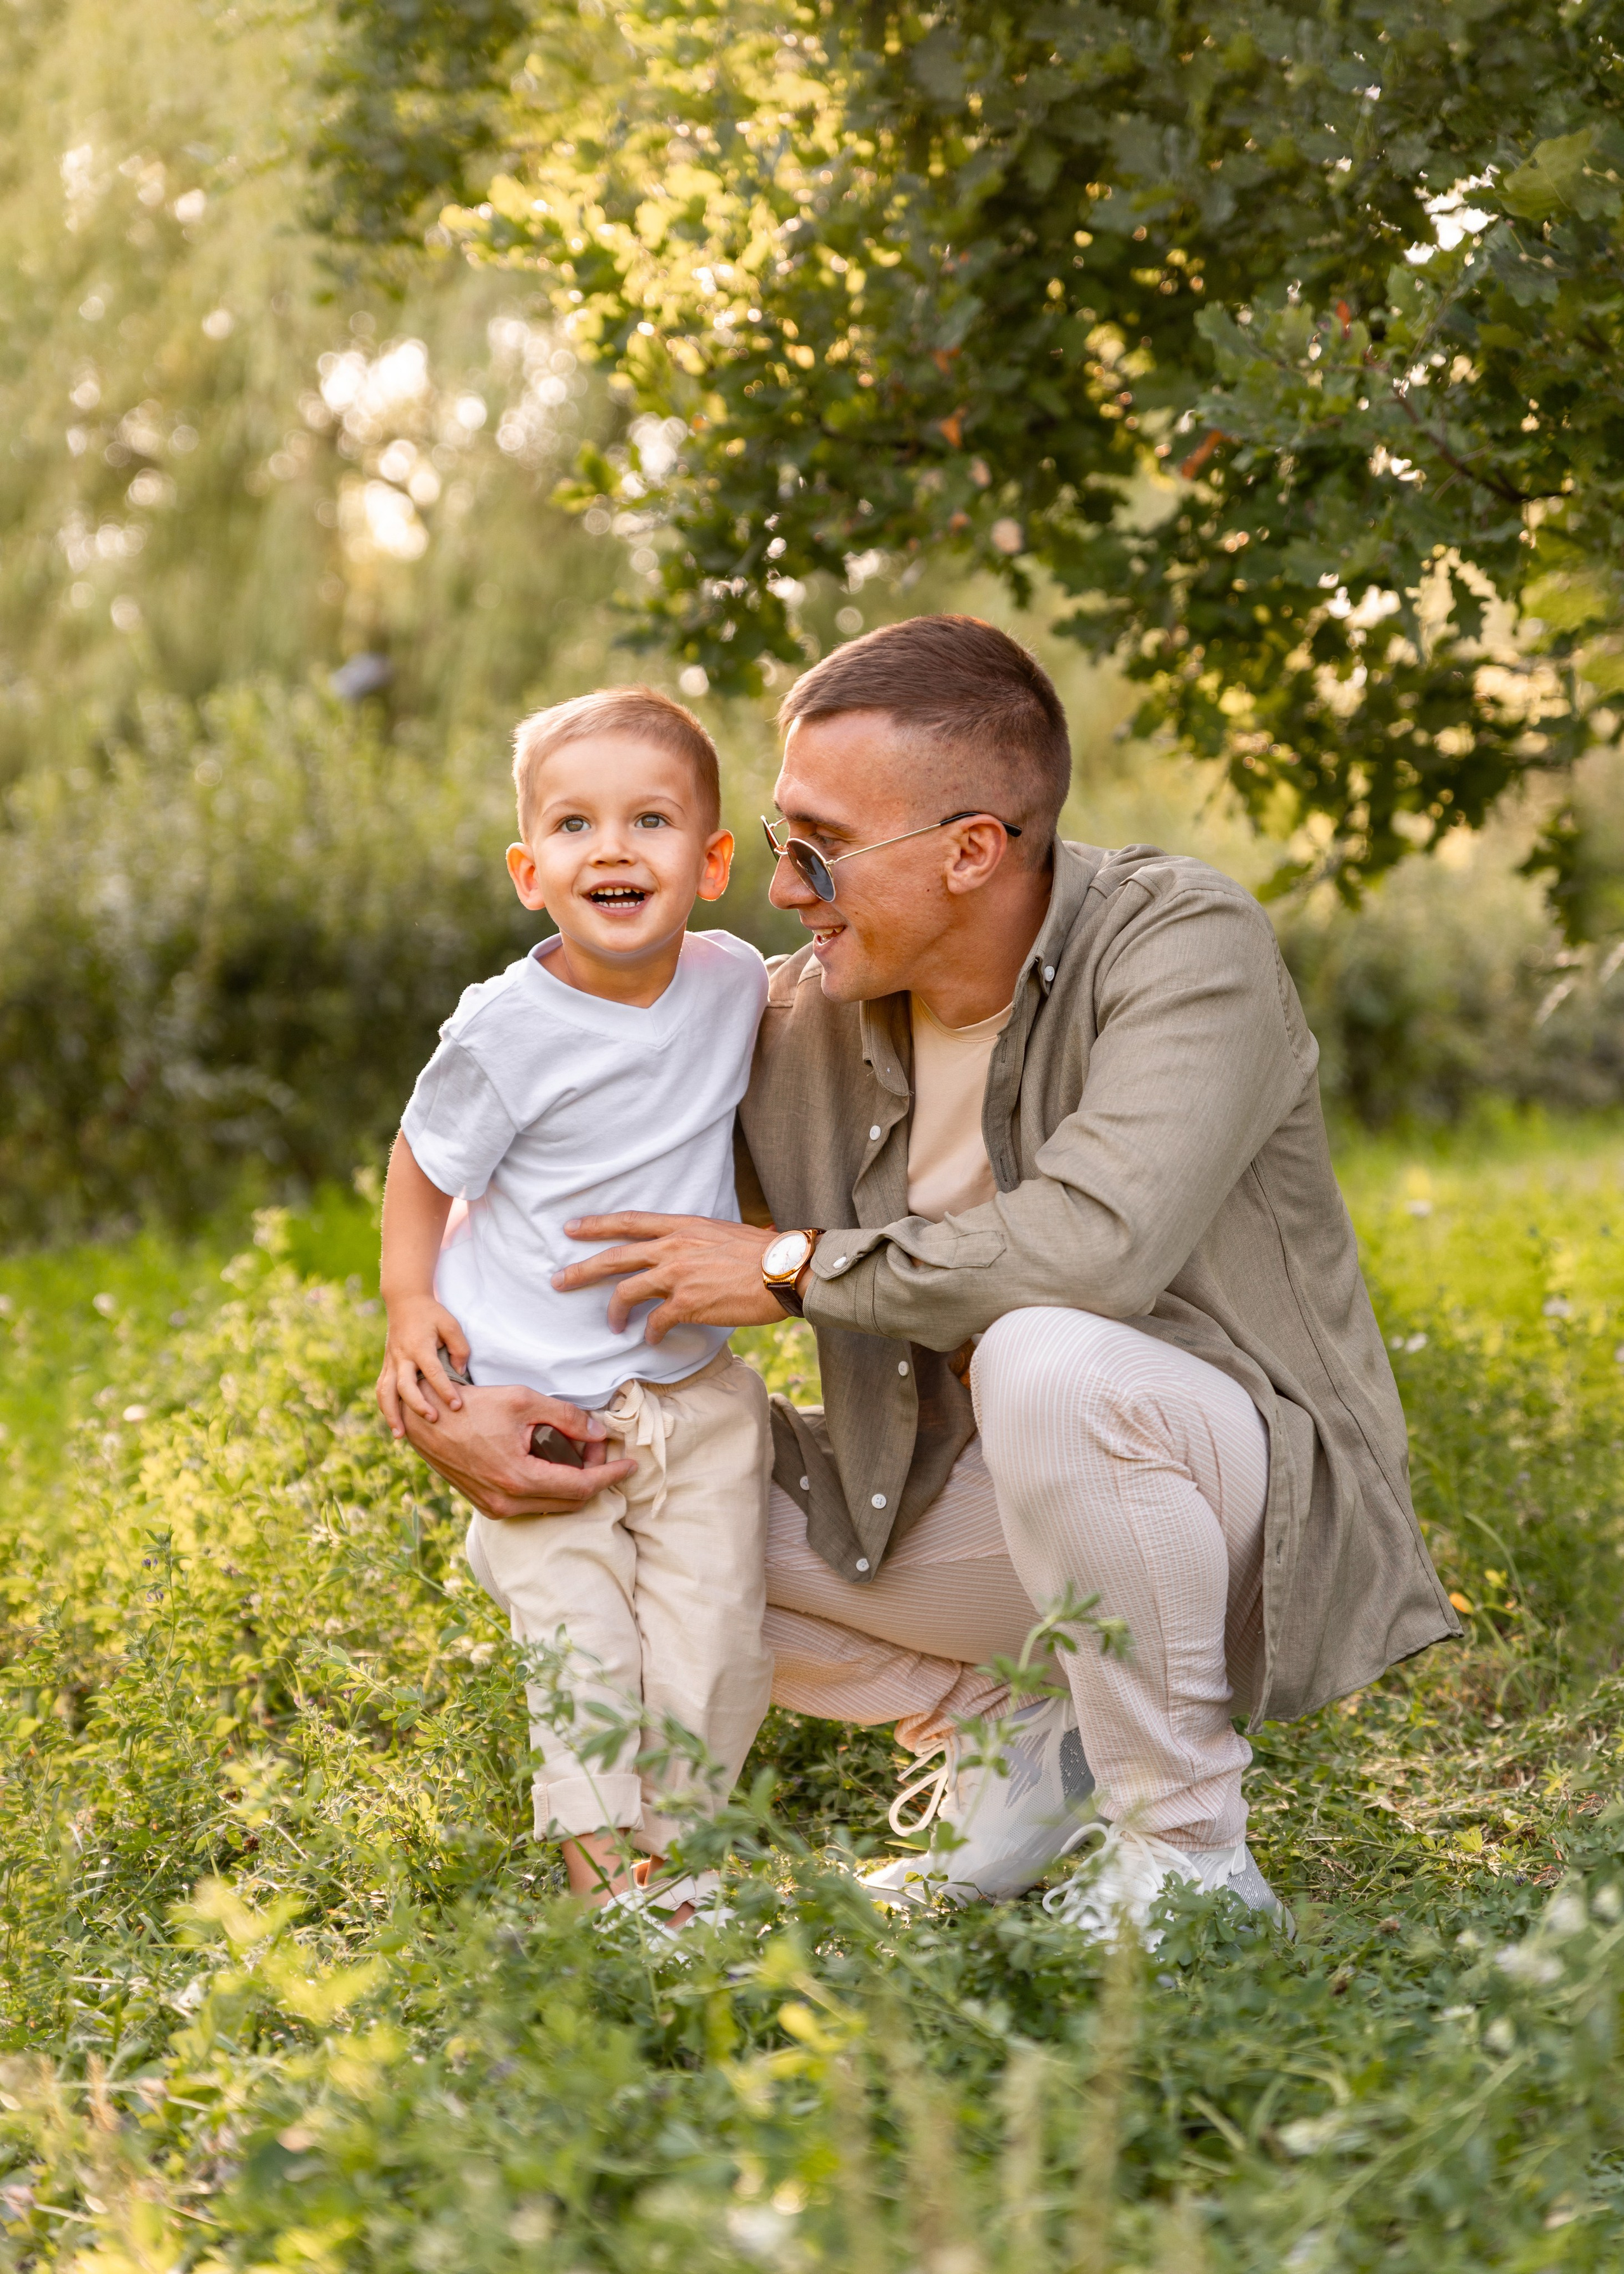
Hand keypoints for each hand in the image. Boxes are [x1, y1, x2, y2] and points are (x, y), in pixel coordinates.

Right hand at [377, 1295, 471, 1435]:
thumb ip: (459, 1348)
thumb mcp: (451, 1324)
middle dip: (418, 1405)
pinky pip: (382, 1389)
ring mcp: (391, 1362)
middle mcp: (402, 1356)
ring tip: (400, 1435)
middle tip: (434, 1419)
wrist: (405, 1301)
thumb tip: (460, 1372)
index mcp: (419, 1346)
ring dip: (391, 1414)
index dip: (445, 1390)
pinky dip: (385, 1407)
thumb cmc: (432, 1314)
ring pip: (386, 1392)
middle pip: (405, 1386)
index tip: (457, 1406)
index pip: (433, 1372)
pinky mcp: (386, 1366)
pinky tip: (393, 1423)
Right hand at [399, 1383, 636, 1518]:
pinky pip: (532, 1503)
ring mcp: (496, 1508)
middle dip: (593, 1476)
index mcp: (519, 1479)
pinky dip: (550, 1487)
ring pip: (552, 1505)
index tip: (630, 1465)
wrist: (426, 1420)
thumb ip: (566, 1417)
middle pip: (570, 1501)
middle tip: (600, 1448)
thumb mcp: (523, 1400)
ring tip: (578, 1451)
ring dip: (572, 1483)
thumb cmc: (472, 1406)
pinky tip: (553, 1461)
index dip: (610, 1475)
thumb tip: (598, 1432)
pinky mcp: (488, 1506)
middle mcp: (508, 1502)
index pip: (581, 1487)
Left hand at [554, 1213, 789, 1342]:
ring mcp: (677, 1275)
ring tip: (612, 1325)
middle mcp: (673, 1247)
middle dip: (581, 1270)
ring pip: (626, 1292)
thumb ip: (699, 1240)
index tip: (572, 1228)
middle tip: (559, 1280)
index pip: (629, 1222)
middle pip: (614, 1258)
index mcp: (682, 1226)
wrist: (785, 1269)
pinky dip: (649, 1332)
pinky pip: (655, 1322)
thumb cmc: (763, 1252)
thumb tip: (694, 1249)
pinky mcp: (687, 1303)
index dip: (596, 1225)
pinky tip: (652, 1338)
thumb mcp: (724, 1232)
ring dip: (613, 1312)